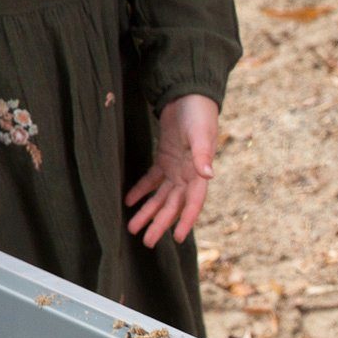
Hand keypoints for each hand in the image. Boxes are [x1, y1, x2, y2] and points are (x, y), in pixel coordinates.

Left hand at [125, 94, 219, 246]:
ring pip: (161, 197)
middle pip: (173, 205)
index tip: (176, 238)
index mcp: (199, 173)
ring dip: (148, 212)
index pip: (193, 202)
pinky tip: (129, 202)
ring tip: (133, 228)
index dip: (186, 221)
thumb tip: (208, 176)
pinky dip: (141, 191)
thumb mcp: (201, 134)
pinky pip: (152, 180)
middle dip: (160, 223)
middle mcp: (188, 176)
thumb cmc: (198, 114)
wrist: (189, 95)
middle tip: (147, 242)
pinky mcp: (164, 159)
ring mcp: (176, 169)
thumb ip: (203, 155)